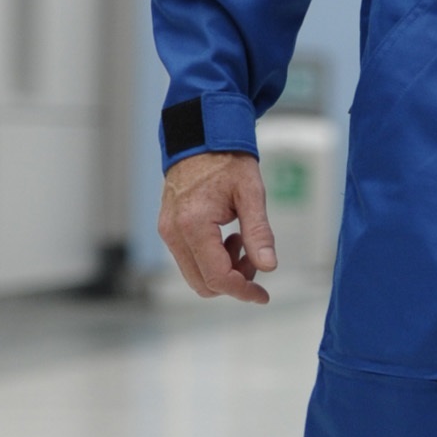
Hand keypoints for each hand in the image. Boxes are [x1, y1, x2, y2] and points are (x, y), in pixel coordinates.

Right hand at [158, 150, 276, 303]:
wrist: (200, 140)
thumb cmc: (227, 161)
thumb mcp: (251, 193)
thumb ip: (259, 232)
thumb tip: (269, 266)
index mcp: (193, 224)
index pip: (216, 277)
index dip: (242, 291)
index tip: (263, 296)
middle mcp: (173, 233)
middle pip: (203, 283)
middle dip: (233, 281)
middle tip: (254, 257)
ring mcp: (168, 233)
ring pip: (196, 275)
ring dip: (223, 270)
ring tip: (242, 240)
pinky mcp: (168, 230)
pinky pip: (190, 261)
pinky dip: (212, 260)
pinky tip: (228, 237)